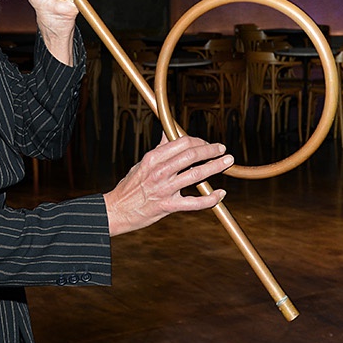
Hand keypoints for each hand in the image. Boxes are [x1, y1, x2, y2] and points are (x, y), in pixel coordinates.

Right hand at [103, 135, 232, 236]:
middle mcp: (159, 171)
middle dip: (211, 151)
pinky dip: (210, 198)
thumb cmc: (130, 187)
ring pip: (196, 175)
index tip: (208, 144)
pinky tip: (220, 194)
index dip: (199, 141)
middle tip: (222, 150)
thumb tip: (168, 132)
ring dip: (215, 167)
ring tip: (227, 162)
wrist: (116, 210)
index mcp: (153, 157)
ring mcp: (164, 189)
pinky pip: (194, 202)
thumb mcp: (142, 163)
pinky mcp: (167, 206)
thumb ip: (159, 149)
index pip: (182, 142)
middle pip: (191, 155)